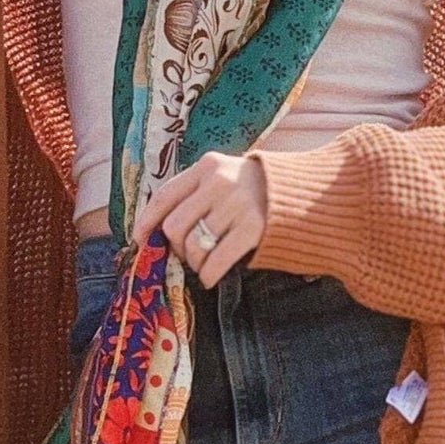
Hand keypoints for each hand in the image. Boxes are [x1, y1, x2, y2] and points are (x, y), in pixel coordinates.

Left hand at [129, 151, 267, 289]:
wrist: (305, 192)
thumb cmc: (256, 189)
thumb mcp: (224, 176)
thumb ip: (196, 193)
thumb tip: (157, 230)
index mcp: (207, 166)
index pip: (164, 195)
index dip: (147, 221)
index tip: (139, 240)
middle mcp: (219, 182)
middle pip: (175, 225)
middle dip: (176, 248)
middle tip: (186, 255)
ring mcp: (237, 204)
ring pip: (194, 246)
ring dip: (194, 263)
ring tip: (203, 264)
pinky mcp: (253, 228)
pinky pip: (215, 261)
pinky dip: (208, 275)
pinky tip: (210, 277)